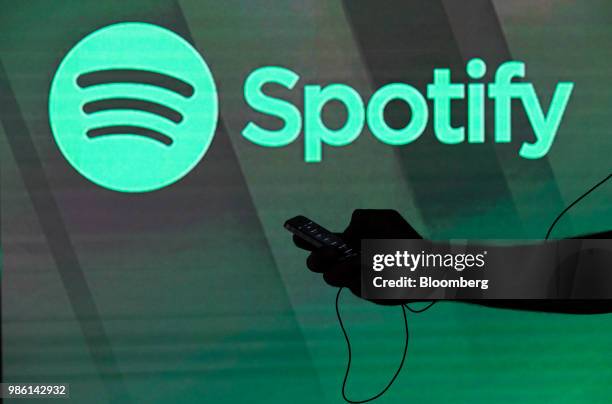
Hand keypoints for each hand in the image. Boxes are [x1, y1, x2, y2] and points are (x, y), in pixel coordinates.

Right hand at [293, 209, 421, 304]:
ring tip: (360, 263)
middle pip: (316, 262)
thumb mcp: (381, 220)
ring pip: (333, 276)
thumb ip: (359, 221)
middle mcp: (343, 261)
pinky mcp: (363, 290)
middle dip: (317, 257)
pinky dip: (365, 276)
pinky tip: (380, 273)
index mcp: (345, 241)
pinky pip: (354, 284)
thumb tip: (347, 238)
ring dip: (344, 268)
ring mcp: (351, 277)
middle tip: (330, 252)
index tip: (296, 233)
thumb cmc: (403, 241)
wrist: (426, 265)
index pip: (318, 241)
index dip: (304, 238)